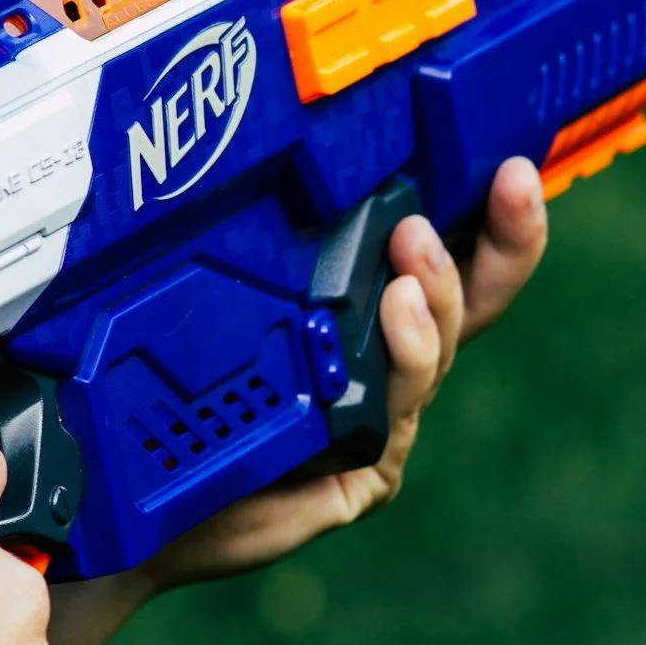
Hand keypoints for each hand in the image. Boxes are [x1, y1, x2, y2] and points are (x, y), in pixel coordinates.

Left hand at [46, 156, 548, 644]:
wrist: (130, 500)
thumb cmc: (173, 396)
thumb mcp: (221, 295)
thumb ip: (270, 240)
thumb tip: (287, 144)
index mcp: (365, 312)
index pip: (452, 255)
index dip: (496, 214)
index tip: (515, 165)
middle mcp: (386, 364)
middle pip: (475, 302)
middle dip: (506, 242)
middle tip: (507, 189)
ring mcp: (381, 420)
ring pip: (436, 350)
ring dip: (438, 291)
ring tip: (417, 249)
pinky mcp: (362, 472)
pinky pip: (396, 414)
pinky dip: (404, 359)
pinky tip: (399, 314)